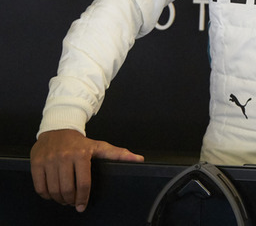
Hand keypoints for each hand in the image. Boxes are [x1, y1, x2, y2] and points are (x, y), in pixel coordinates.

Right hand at [30, 129, 144, 211]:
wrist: (58, 128)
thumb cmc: (81, 142)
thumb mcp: (100, 146)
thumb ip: (118, 154)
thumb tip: (139, 159)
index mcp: (82, 154)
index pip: (84, 183)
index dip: (83, 198)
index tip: (82, 206)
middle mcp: (64, 157)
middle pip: (67, 189)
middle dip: (70, 201)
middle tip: (73, 203)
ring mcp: (49, 160)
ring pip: (53, 190)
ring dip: (58, 200)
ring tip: (64, 200)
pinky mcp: (36, 163)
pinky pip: (39, 187)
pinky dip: (46, 195)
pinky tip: (52, 194)